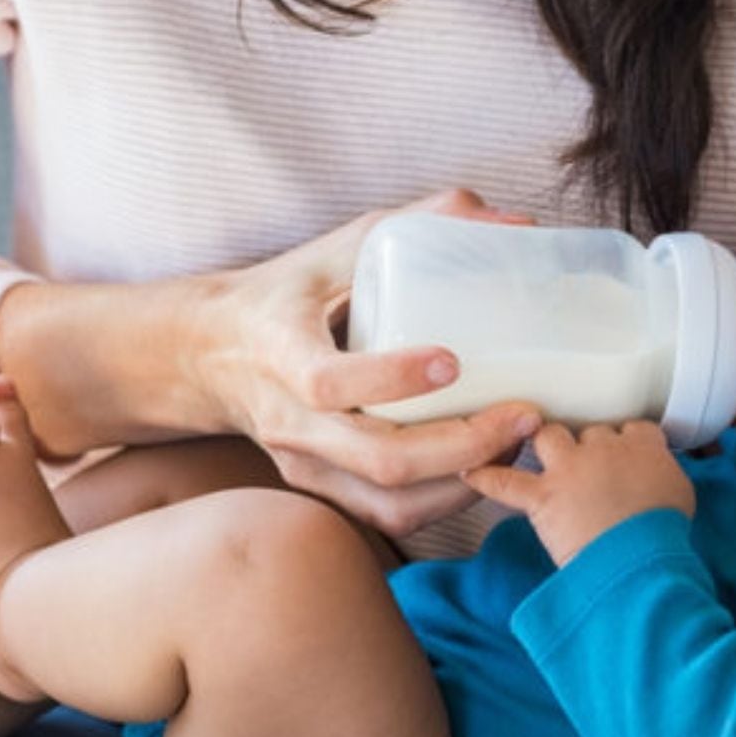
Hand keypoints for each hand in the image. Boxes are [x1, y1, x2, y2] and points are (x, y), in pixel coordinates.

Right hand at [186, 188, 542, 536]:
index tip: (454, 362)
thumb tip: (517, 222)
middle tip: (524, 415)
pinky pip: (389, 514)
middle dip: (464, 446)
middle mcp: (290, 421)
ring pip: (392, 502)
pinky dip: (446, 500)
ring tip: (516, 443)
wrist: (211, 353)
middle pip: (380, 460)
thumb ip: (423, 222)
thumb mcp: (340, 246)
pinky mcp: (322, 488)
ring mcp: (305, 464)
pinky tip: (484, 466)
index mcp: (281, 352)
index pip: (329, 382)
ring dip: (465, 482)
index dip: (392, 378)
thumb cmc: (288, 293)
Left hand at [463, 422, 694, 564]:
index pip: (631, 428)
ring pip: (549, 436)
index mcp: (642, 445)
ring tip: (543, 455)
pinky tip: (471, 472)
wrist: (639, 558)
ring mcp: (569, 469)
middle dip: (586, 447)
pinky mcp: (543, 496)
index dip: (625, 441)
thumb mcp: (680, 494)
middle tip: (588, 467)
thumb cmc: (663, 533)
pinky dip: (486, 478)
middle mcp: (603, 447)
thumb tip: (656, 480)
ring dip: (545, 444)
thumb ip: (664, 475)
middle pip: (589, 431)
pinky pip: (504, 482)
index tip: (624, 454)